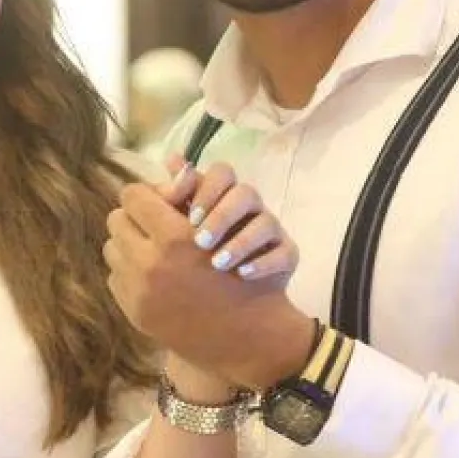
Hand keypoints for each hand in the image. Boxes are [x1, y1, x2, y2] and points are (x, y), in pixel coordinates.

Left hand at [104, 180, 312, 389]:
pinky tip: (152, 276)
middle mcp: (148, 264)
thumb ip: (193, 193)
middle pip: (116, 219)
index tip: (160, 202)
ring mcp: (136, 290)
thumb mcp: (227, 227)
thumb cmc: (245, 275)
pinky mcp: (132, 311)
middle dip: (135, 218)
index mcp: (172, 238)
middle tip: (154, 225)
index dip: (147, 195)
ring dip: (129, 244)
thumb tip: (171, 160)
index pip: (133, 196)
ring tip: (152, 250)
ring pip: (111, 247)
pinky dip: (129, 271)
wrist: (245, 337)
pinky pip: (114, 276)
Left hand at [155, 156, 298, 284]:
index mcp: (224, 194)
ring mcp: (271, 230)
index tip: (190, 218)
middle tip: (200, 242)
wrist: (222, 298)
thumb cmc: (195, 255)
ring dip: (240, 242)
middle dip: (222, 217)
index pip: (222, 173)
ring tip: (217, 264)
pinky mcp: (287, 254)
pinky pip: (285, 252)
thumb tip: (171, 159)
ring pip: (267, 222)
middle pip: (246, 193)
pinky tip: (242, 274)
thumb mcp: (178, 225)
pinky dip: (263, 263)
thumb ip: (173, 195)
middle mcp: (250, 207)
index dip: (207, 190)